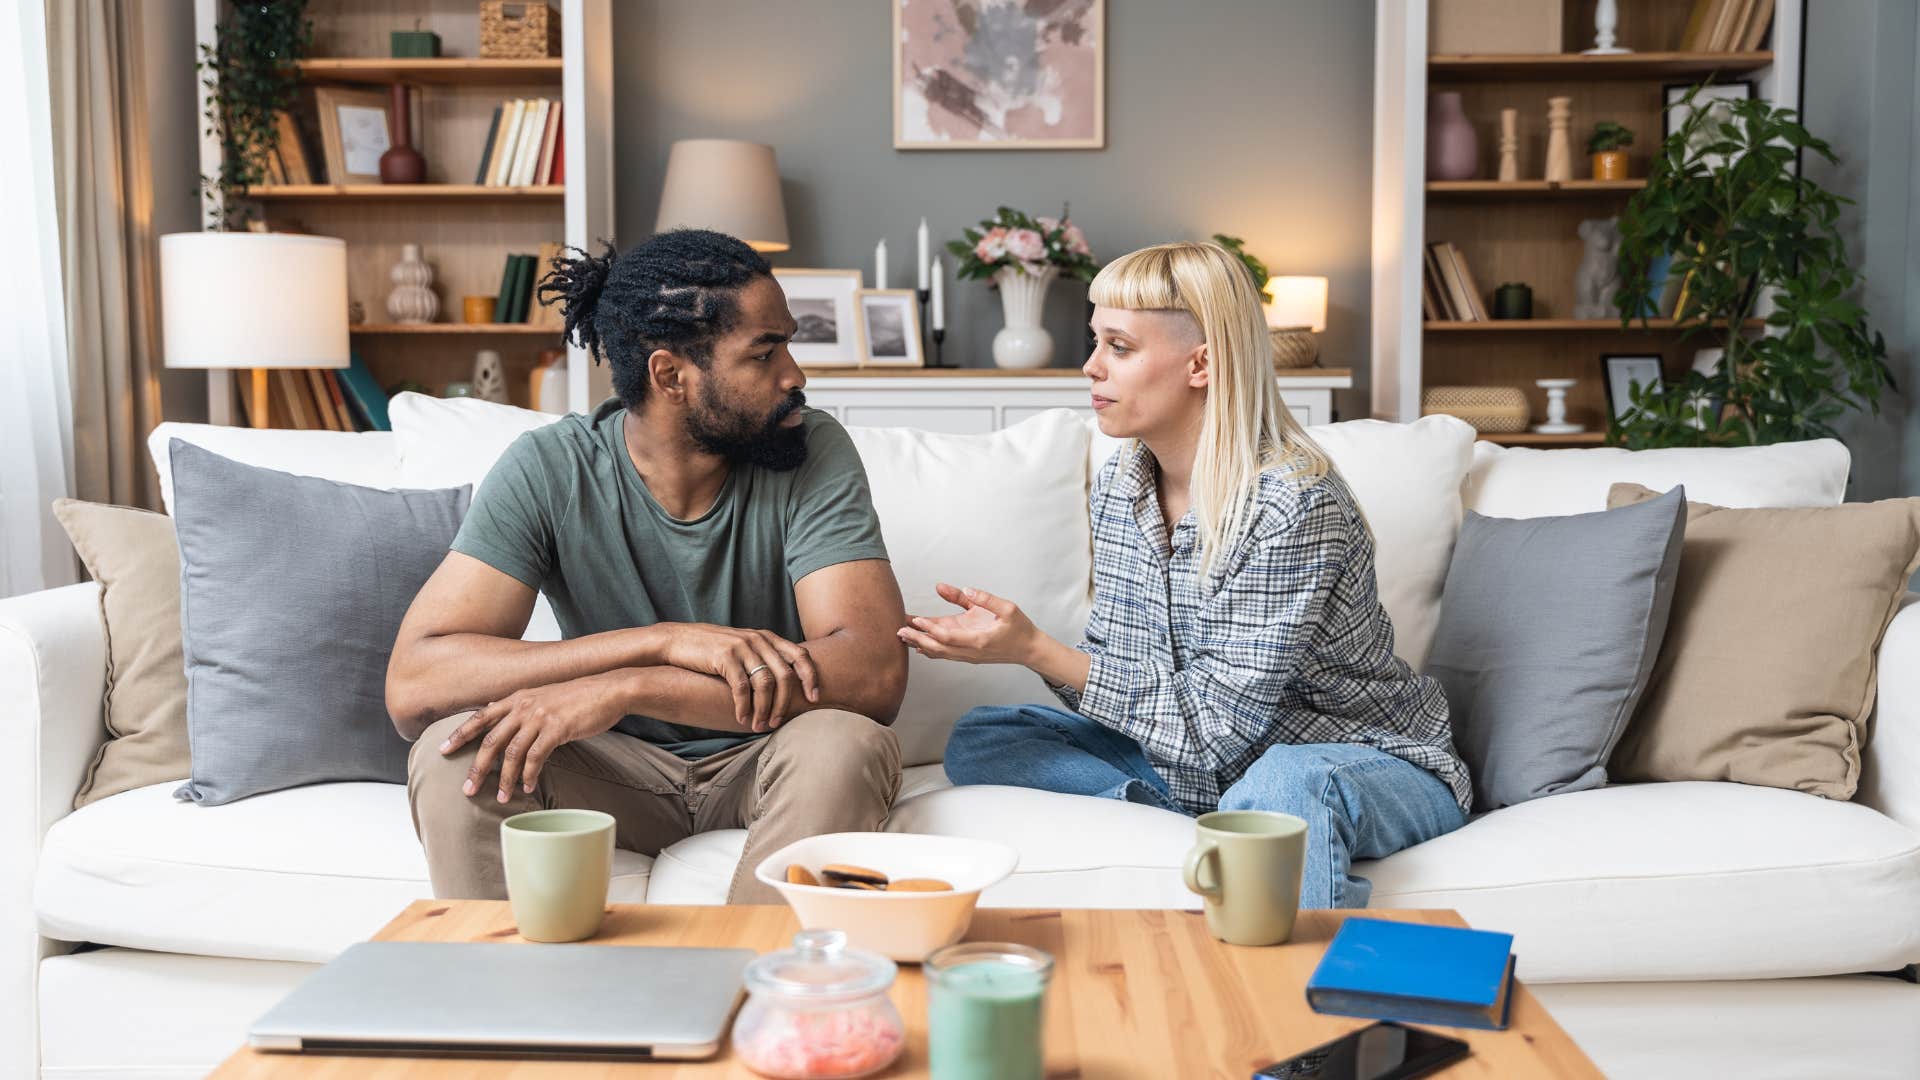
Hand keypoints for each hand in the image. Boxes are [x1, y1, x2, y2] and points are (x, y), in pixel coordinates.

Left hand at [440, 672, 630, 801]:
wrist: (609, 689)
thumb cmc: (579, 696)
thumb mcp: (544, 696)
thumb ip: (522, 707)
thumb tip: (500, 716)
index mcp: (517, 697)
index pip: (480, 717)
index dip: (460, 734)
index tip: (443, 749)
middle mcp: (523, 705)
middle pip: (490, 739)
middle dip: (476, 766)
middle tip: (466, 789)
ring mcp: (539, 716)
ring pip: (511, 753)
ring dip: (503, 778)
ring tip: (501, 797)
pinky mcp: (556, 728)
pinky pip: (536, 757)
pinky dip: (528, 775)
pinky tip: (527, 786)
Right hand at [656, 623, 819, 731]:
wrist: (678, 640)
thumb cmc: (712, 650)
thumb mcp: (743, 648)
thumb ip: (763, 659)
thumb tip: (785, 686)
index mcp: (767, 637)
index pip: (800, 655)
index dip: (811, 677)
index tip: (815, 699)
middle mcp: (758, 639)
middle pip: (785, 674)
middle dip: (784, 703)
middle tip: (777, 723)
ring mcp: (742, 646)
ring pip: (765, 683)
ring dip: (764, 709)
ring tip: (759, 726)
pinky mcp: (725, 656)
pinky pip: (742, 687)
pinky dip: (744, 706)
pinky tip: (742, 719)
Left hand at [897, 584, 1041, 665]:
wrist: (1029, 649)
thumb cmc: (1019, 628)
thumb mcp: (1007, 607)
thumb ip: (984, 598)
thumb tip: (965, 588)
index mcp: (979, 640)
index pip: (948, 636)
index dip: (930, 628)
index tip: (916, 619)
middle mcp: (971, 651)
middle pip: (937, 648)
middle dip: (917, 638)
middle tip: (898, 630)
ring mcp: (969, 656)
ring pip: (939, 653)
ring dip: (920, 644)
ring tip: (902, 635)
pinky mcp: (969, 656)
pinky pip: (945, 654)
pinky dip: (930, 650)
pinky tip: (918, 646)